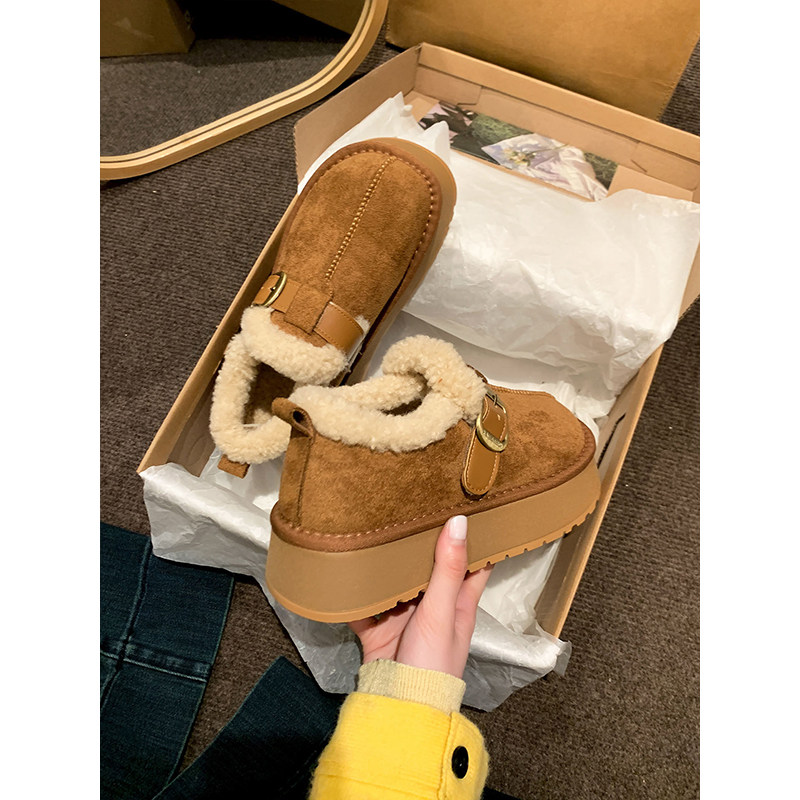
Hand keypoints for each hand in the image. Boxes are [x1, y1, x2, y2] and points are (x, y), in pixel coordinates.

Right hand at [348, 515, 491, 678]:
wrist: (398, 706)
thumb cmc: (432, 662)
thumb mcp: (442, 611)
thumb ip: (448, 568)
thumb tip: (459, 521)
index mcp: (458, 603)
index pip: (474, 564)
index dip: (474, 537)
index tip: (468, 506)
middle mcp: (433, 607)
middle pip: (430, 567)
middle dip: (422, 542)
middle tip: (411, 506)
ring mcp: (404, 618)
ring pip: (396, 582)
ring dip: (388, 563)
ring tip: (377, 527)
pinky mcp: (378, 628)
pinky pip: (366, 603)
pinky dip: (358, 590)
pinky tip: (348, 567)